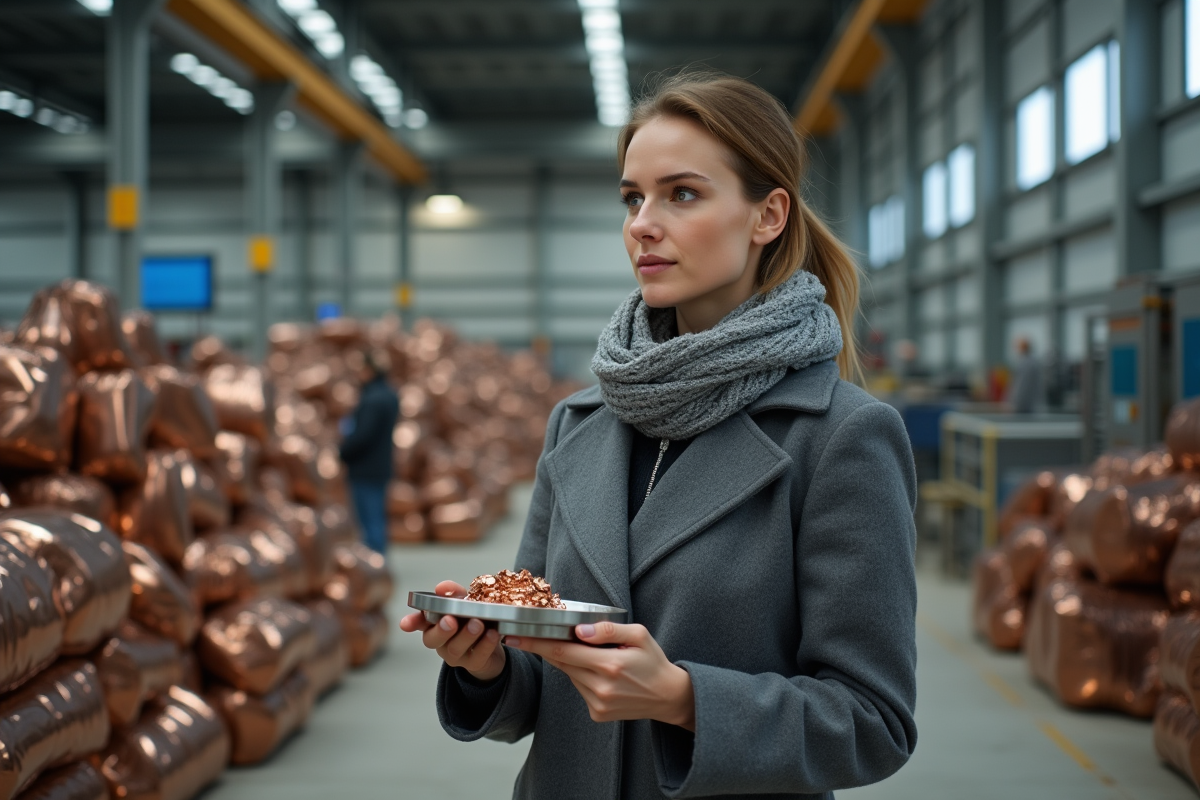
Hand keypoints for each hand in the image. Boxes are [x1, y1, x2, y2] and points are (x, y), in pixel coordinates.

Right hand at [398, 580, 506, 681]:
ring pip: (455, 649)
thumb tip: (442, 588)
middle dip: (441, 630)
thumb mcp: (465, 602)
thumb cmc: (472, 619)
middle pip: (432, 640)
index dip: (412, 622)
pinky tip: (492, 634)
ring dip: (466, 636)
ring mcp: (456, 655)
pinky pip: (477, 657)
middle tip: (451, 620)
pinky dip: (485, 645)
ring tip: (478, 624)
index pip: (419, 622)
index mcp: (435, 624)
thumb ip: (454, 594)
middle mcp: (441, 642)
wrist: (492, 643)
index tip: (405, 624)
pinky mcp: (474, 663)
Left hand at [507, 622, 694, 730]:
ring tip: (590, 655)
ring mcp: (597, 703)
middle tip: (523, 636)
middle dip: (542, 648)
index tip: (514, 637)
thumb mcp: (638, 635)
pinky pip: (579, 688)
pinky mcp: (597, 714)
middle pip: (561, 662)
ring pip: (570, 675)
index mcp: (610, 664)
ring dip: (569, 661)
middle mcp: (600, 687)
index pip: (563, 650)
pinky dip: (581, 676)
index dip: (536, 643)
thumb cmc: (653, 661)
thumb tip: (579, 631)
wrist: (668, 697)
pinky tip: (600, 673)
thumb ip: (607, 630)